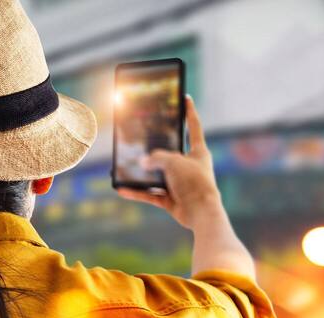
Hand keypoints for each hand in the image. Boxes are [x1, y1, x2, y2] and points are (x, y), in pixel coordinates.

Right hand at [116, 96, 225, 229]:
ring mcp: (180, 183)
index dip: (189, 111)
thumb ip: (156, 158)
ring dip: (142, 173)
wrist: (201, 213)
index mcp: (198, 151)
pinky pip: (151, 194)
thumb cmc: (194, 182)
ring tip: (125, 167)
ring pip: (157, 174)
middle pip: (169, 152)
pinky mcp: (172, 199)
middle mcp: (189, 166)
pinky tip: (122, 190)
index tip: (186, 98)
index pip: (194, 126)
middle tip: (141, 138)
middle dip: (154, 148)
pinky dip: (138, 192)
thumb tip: (143, 163)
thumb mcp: (173, 162)